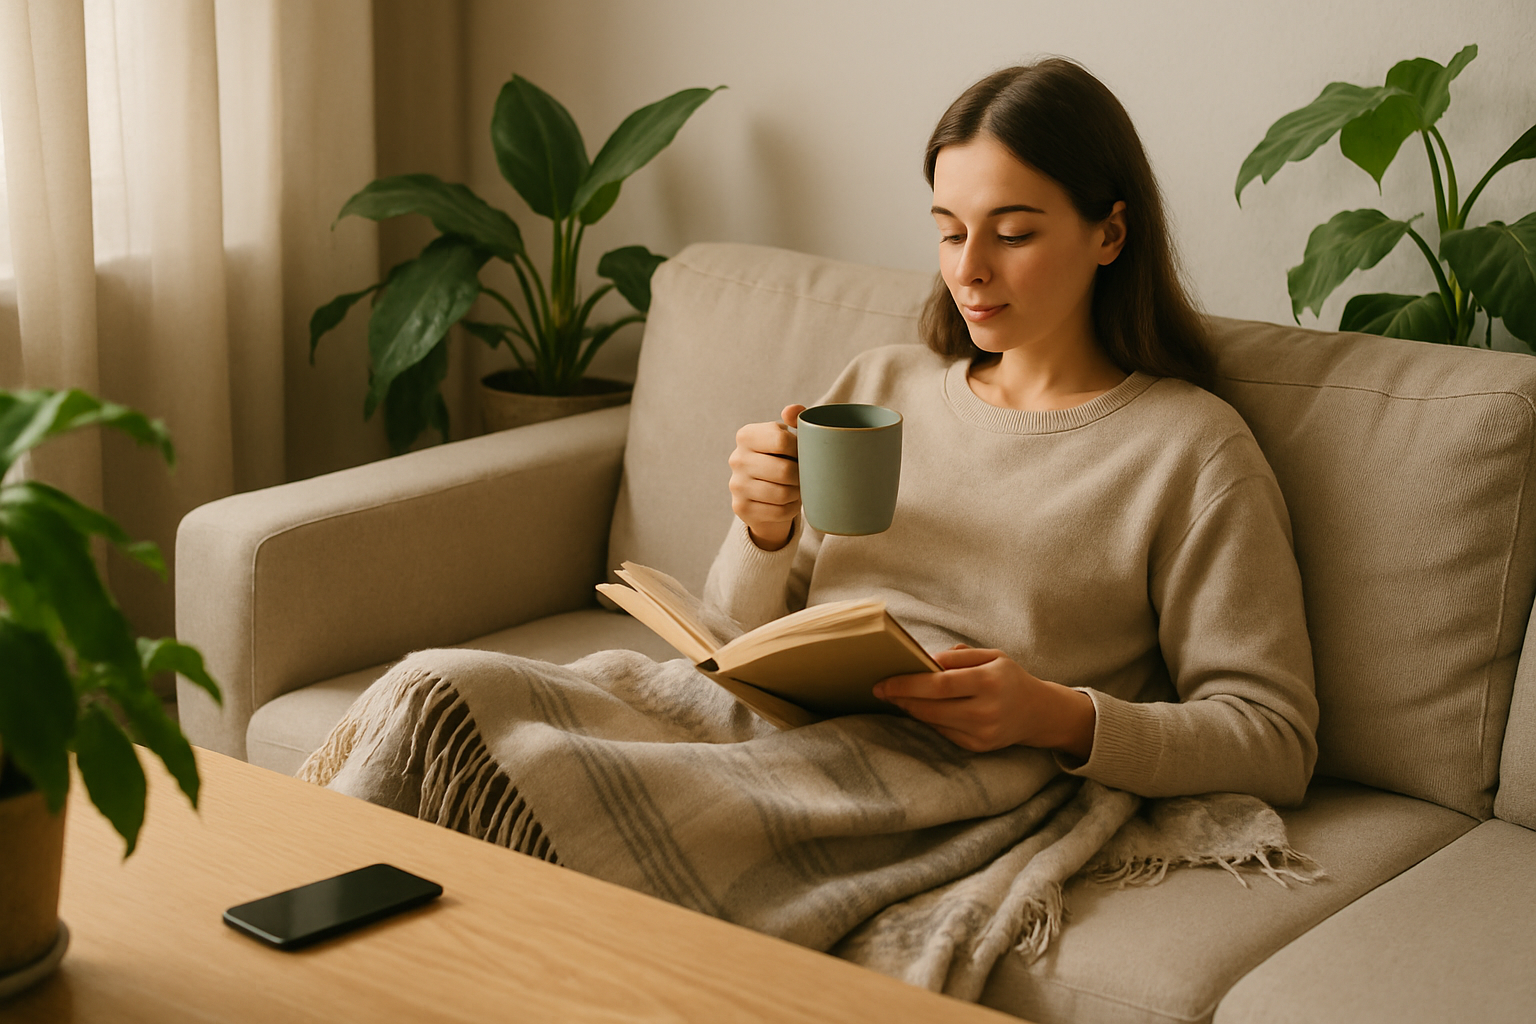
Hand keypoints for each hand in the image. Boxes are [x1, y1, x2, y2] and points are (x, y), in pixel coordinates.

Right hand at [728, 404, 806, 550]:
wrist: (763, 491)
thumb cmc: (782, 457)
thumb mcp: (788, 436)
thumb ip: (796, 419)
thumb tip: (791, 411)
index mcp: (746, 435)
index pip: (782, 441)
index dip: (801, 450)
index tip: (803, 453)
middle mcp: (736, 459)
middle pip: (784, 471)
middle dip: (801, 476)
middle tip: (804, 475)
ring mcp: (736, 485)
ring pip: (783, 494)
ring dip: (798, 493)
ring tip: (797, 488)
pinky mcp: (740, 508)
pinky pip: (779, 512)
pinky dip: (791, 508)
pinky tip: (789, 501)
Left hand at [873, 645, 1095, 756]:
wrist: (1038, 712)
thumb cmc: (1009, 678)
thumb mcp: (991, 656)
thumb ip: (957, 657)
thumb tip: (923, 660)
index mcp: (989, 681)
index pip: (938, 684)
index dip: (907, 684)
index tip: (883, 683)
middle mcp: (986, 710)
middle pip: (932, 707)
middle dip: (902, 699)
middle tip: (882, 690)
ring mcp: (982, 733)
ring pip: (934, 722)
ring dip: (912, 710)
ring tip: (898, 698)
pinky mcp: (978, 747)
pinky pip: (943, 733)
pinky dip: (929, 721)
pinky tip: (921, 710)